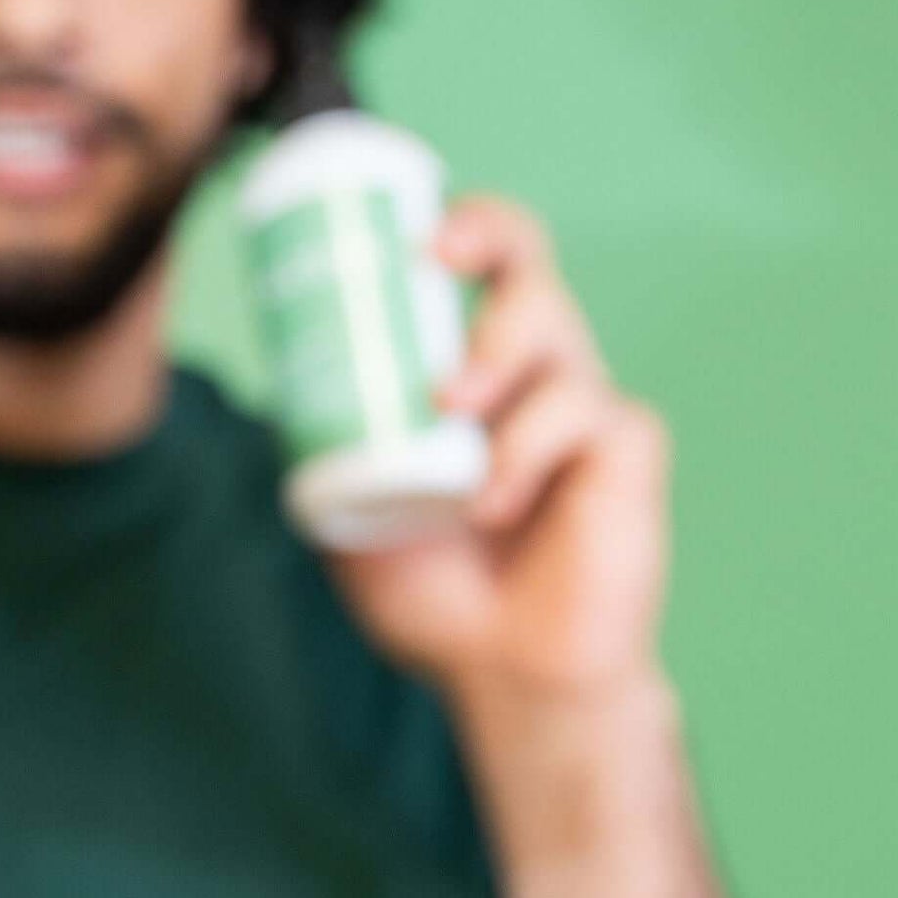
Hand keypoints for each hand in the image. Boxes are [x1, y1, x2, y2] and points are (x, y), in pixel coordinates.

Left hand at [324, 196, 671, 705]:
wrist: (501, 673)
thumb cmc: (432, 590)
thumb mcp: (345, 508)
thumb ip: (316, 444)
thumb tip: (269, 385)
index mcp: (476, 365)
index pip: (480, 261)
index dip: (456, 224)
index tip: (407, 233)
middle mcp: (536, 368)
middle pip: (526, 258)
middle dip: (483, 235)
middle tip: (433, 259)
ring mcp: (587, 404)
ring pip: (553, 323)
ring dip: (493, 354)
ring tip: (452, 411)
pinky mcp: (628, 448)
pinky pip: (585, 412)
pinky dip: (528, 449)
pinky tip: (495, 501)